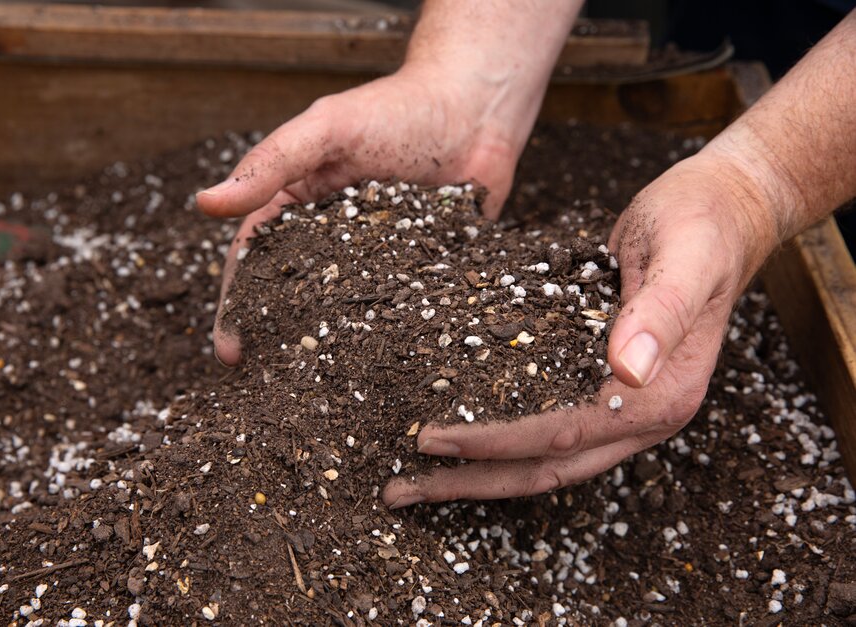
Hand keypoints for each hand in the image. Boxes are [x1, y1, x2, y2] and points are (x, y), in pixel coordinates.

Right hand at [196, 64, 528, 365]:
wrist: (477, 107)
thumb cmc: (395, 110)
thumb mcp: (326, 130)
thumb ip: (271, 165)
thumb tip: (205, 204)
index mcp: (298, 206)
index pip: (255, 261)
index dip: (238, 306)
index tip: (230, 351)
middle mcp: (333, 238)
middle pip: (295, 295)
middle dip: (277, 339)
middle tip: (266, 386)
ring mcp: (378, 258)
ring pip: (346, 311)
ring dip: (331, 348)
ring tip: (318, 391)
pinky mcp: (424, 270)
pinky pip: (402, 308)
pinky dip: (390, 337)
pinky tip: (385, 371)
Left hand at [382, 148, 780, 507]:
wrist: (726, 211)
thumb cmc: (705, 226)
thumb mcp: (685, 257)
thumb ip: (660, 313)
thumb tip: (626, 370)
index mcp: (660, 396)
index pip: (560, 435)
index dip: (491, 442)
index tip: (428, 439)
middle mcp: (640, 414)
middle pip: (543, 467)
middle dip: (469, 482)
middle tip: (399, 490)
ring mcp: (622, 404)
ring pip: (541, 455)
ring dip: (477, 469)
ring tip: (413, 475)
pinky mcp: (601, 383)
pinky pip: (544, 422)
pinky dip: (497, 433)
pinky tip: (455, 425)